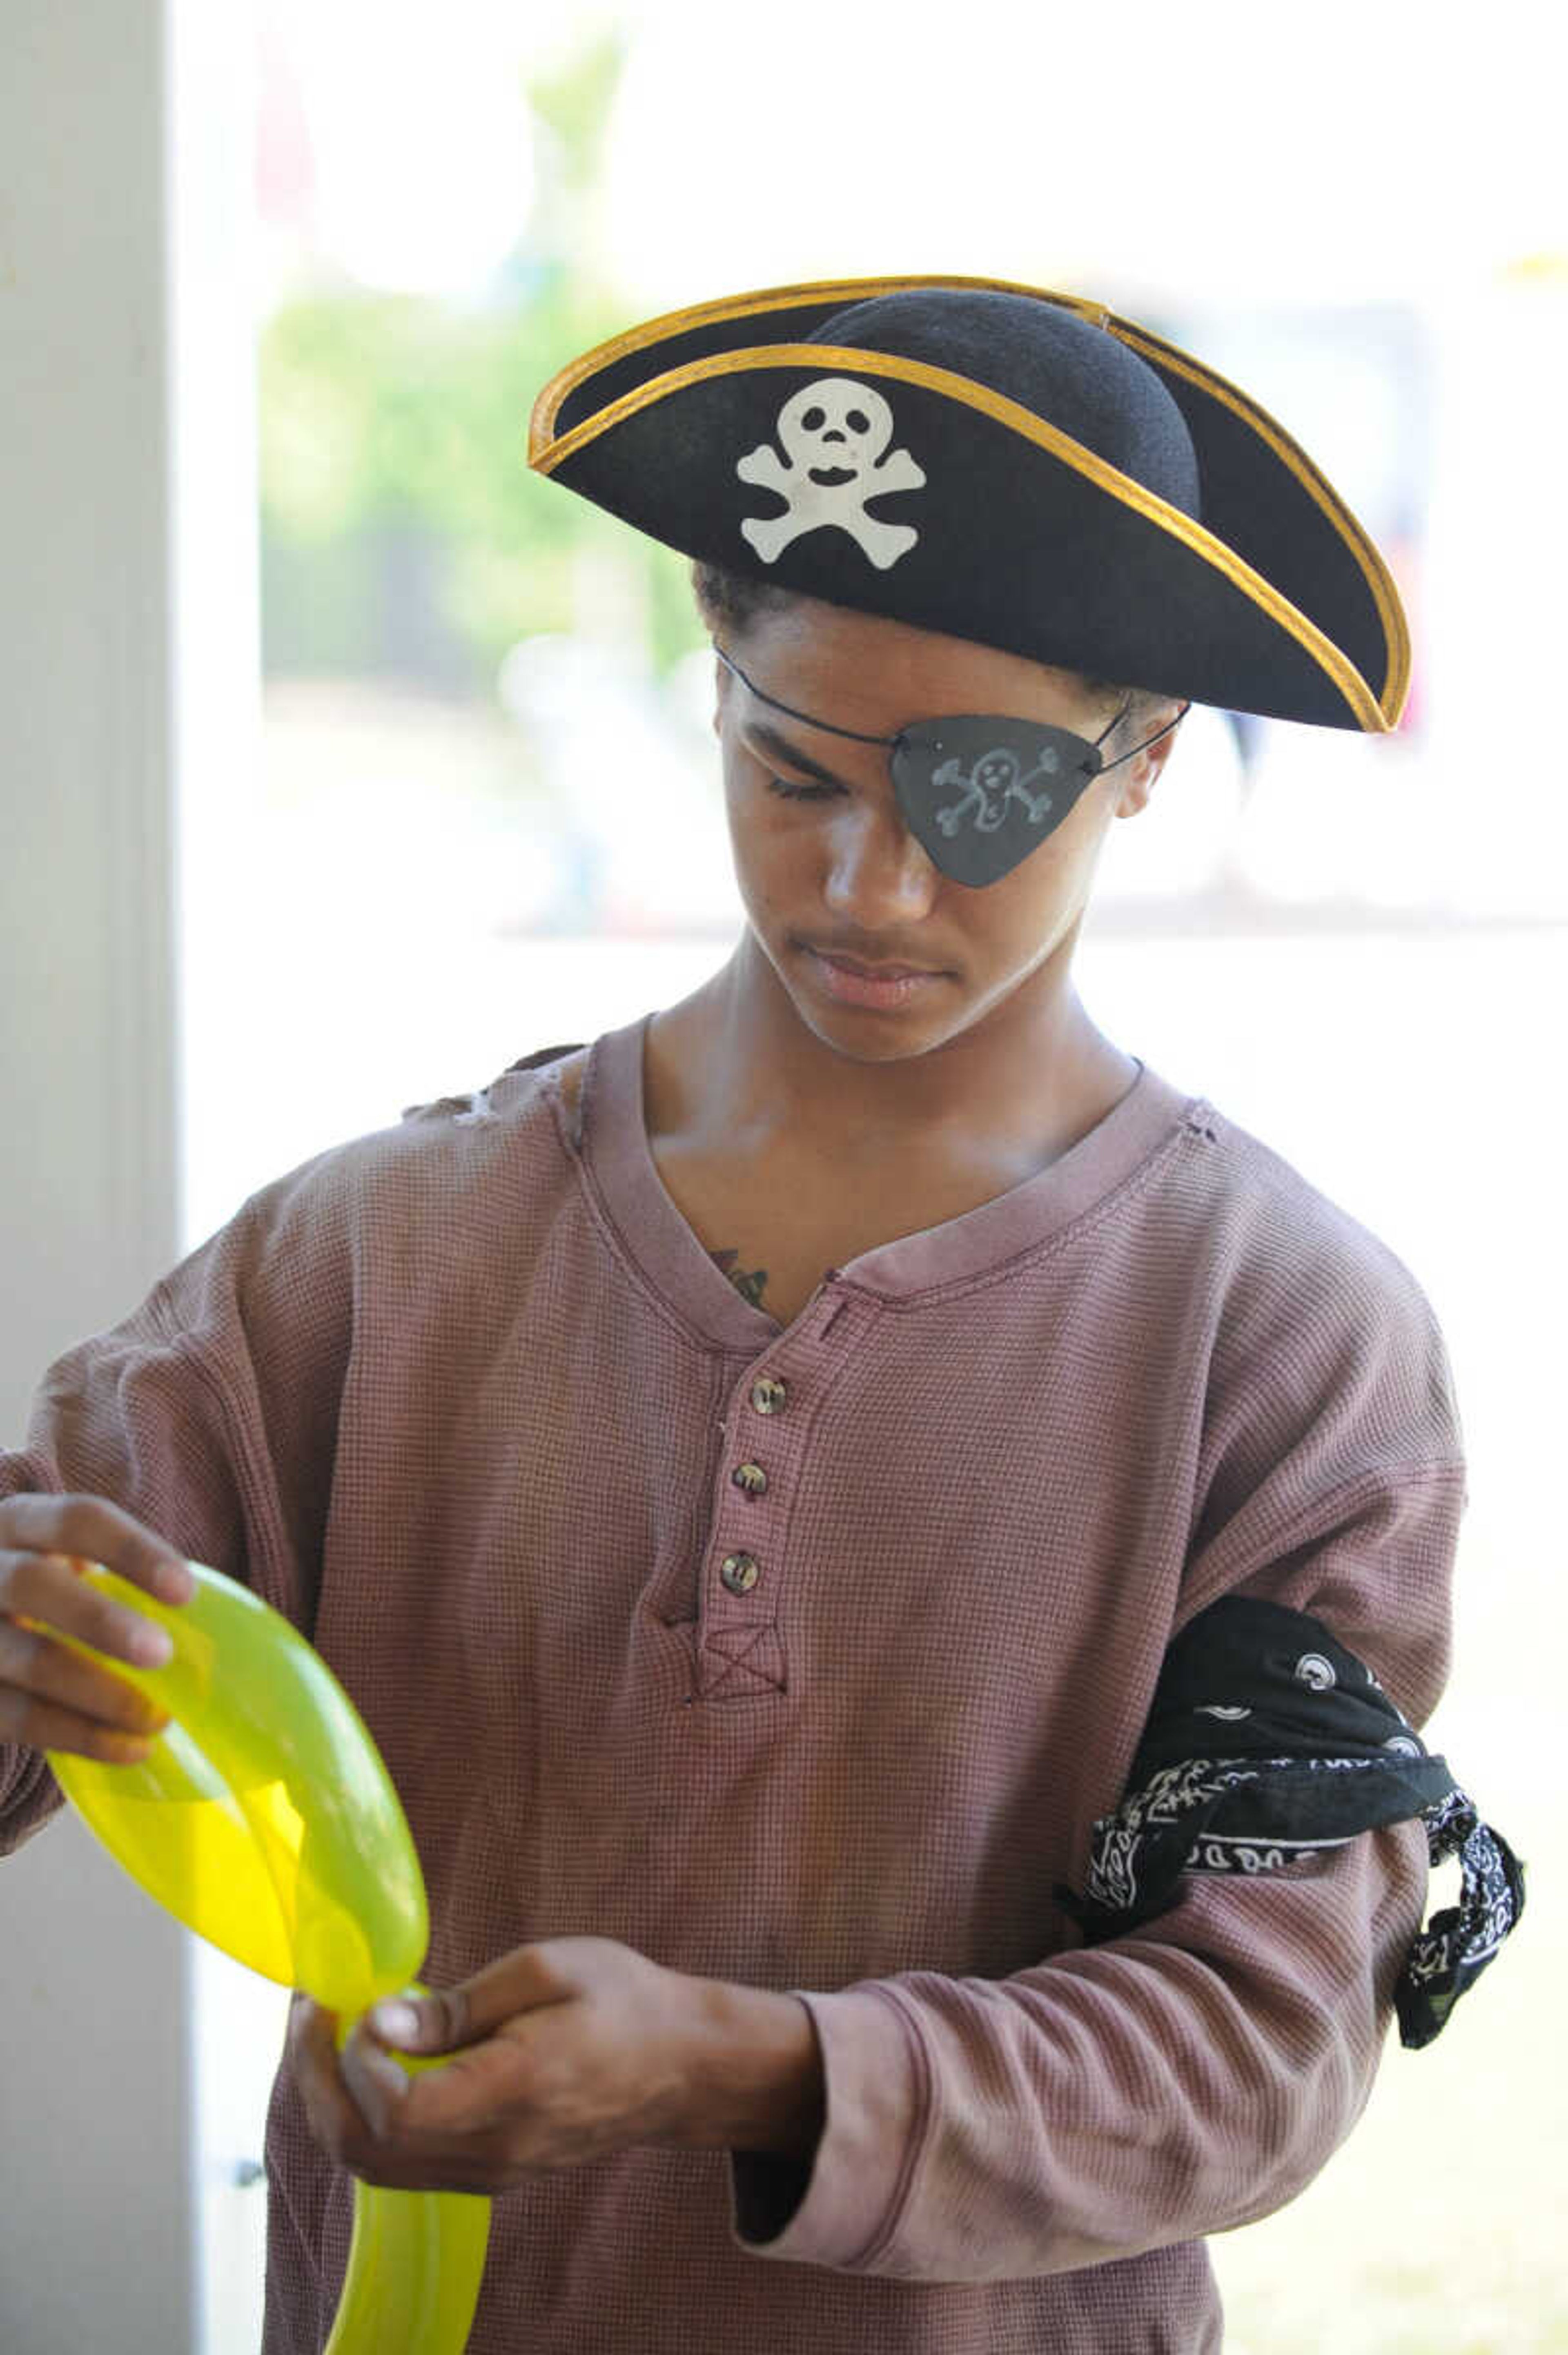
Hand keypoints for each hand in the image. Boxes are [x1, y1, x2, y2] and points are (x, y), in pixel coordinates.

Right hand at [0, 1492, 194, 1761]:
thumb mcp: (64, 1562)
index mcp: (21, 1522)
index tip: (186, 1592)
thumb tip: (215, 1627)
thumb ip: (117, 1581)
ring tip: (156, 1719)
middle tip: (161, 1653)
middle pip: (35, 1585)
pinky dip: (79, 1736)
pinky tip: (131, 1749)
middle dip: (101, 1620)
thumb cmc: (47, 1591)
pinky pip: (17, 1717)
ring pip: (27, 1659)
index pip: (77, 1520)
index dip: (132, 1551)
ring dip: (97, 1692)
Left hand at [290, 1935, 824, 2195]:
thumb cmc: (620, 1999)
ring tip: (326, 2033)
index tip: (352, 2001)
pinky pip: (404, 2165)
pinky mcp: (489, 2171)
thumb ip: (459, 2006)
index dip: (354, 2062)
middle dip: (317, 2082)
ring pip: (376, 2166)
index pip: (398, 2111)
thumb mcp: (546, 1969)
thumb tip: (379, 2021)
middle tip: (310, 2012)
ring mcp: (492, 2170)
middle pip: (367, 2151)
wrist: (680, 2063)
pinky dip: (367, 2119)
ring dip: (334, 2103)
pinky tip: (370, 2062)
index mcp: (514, 2091)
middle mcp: (496, 2149)